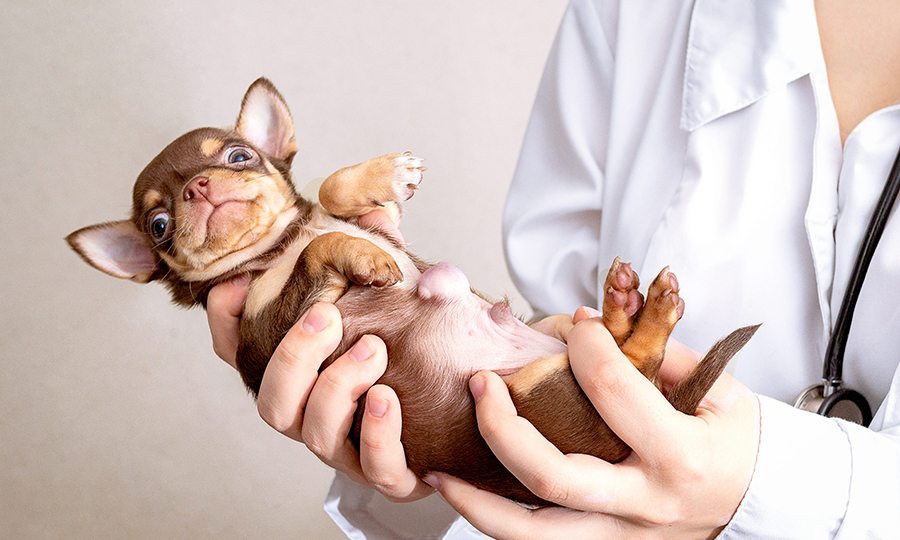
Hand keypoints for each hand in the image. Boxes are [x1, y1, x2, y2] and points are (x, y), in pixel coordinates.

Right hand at [206, 210, 431, 501]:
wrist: (471, 411)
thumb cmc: (417, 351)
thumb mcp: (396, 295)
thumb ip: (380, 254)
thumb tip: (376, 207)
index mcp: (306, 373)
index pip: (243, 354)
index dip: (227, 323)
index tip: (237, 286)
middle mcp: (316, 413)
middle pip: (272, 400)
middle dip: (292, 356)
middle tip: (324, 316)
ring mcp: (351, 447)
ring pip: (314, 433)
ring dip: (336, 388)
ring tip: (373, 349)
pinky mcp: (393, 472)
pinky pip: (375, 467)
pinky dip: (377, 433)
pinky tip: (389, 398)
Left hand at [426, 308, 760, 539]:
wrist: (758, 498)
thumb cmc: (735, 439)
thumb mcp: (714, 387)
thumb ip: (651, 351)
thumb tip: (585, 323)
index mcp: (680, 455)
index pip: (614, 392)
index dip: (586, 346)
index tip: (574, 325)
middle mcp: (645, 503)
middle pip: (554, 475)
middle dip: (504, 427)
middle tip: (480, 385)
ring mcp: (624, 535)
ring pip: (535, 534)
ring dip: (479, 504)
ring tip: (440, 473)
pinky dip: (503, 523)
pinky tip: (473, 497)